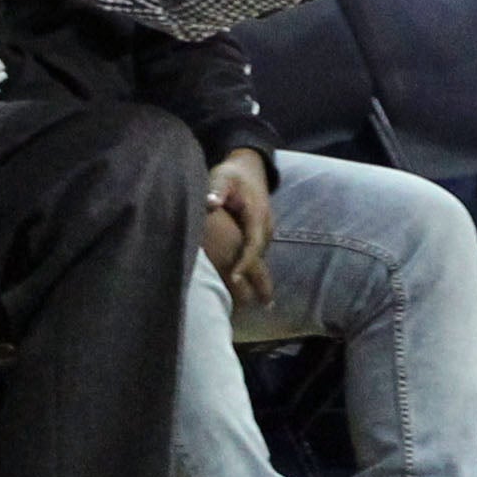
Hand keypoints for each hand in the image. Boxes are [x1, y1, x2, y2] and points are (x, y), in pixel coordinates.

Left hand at [203, 150, 273, 304]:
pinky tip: (241, 289)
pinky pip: (254, 257)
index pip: (252, 244)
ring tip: (245, 307)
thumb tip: (210, 201)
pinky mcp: (258, 236)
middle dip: (255, 283)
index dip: (244, 262)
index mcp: (257, 216)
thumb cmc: (232, 174)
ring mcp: (264, 233)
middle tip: (248, 307)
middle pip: (259, 259)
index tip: (233, 278)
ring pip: (258, 261)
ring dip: (254, 281)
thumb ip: (216, 189)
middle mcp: (265, 228)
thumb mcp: (222, 177)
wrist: (249, 168)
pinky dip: (249, 273)